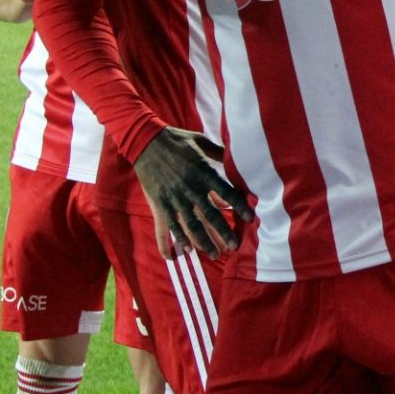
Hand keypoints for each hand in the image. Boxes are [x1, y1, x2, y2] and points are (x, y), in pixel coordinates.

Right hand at [134, 127, 245, 259]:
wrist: (145, 141)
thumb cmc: (175, 140)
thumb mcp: (200, 141)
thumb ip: (218, 151)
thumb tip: (235, 156)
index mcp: (203, 171)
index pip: (226, 192)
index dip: (239, 206)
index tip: (249, 218)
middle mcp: (190, 187)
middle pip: (211, 215)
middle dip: (223, 232)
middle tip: (233, 246)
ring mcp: (174, 197)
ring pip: (191, 225)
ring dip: (203, 241)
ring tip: (214, 254)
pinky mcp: (160, 202)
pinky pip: (169, 225)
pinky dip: (177, 239)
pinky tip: (185, 251)